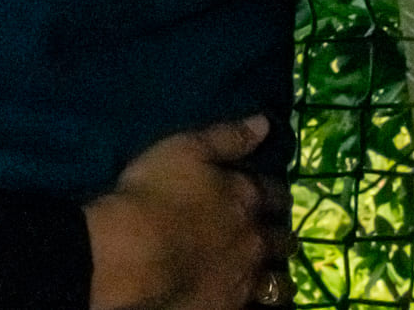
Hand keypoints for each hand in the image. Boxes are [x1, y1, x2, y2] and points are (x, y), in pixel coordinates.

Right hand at [81, 115, 287, 309]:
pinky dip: (258, 305)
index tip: (273, 194)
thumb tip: (264, 123)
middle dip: (281, 236)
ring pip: (278, 284)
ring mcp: (244, 280)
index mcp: (245, 198)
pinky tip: (252, 302)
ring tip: (273, 279)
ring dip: (279, 279)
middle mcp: (254, 240)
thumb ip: (227, 137)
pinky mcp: (229, 308)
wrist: (132, 254)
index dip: (275, 193)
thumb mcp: (185, 149)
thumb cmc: (154, 194)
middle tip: (276, 237)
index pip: (274, 193)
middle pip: (282, 240)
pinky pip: (256, 309)